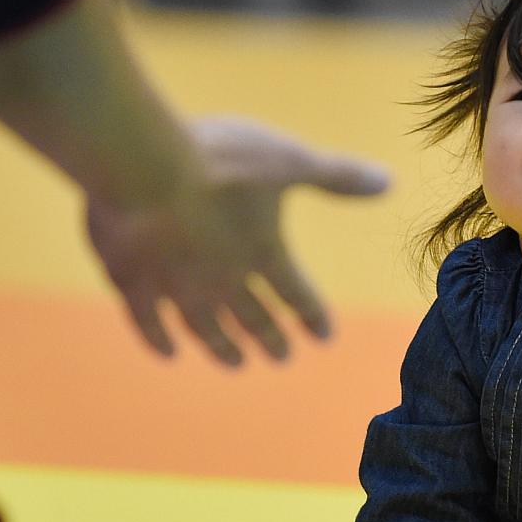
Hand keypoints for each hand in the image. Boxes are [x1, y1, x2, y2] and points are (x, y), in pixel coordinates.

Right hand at [85, 116, 387, 365]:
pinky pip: (148, 321)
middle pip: (252, 318)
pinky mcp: (132, 282)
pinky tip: (169, 352)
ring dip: (222, 346)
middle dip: (270, 338)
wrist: (143, 167)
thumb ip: (337, 175)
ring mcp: (176, 287)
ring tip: (235, 363)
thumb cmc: (221, 159)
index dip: (311, 314)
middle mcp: (224, 281)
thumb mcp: (288, 159)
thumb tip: (390, 182)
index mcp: (263, 253)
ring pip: (205, 327)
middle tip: (281, 356)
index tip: (322, 337)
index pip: (297, 293)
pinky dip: (160, 339)